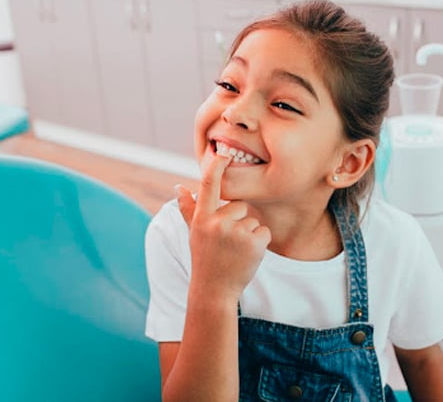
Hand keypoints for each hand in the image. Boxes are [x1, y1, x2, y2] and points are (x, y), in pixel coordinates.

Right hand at [176, 153, 270, 300]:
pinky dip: (260, 243)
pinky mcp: (254, 242)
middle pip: (239, 205)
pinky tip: (247, 255)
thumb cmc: (204, 258)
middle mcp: (217, 222)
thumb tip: (179, 187)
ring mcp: (236, 232)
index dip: (216, 166)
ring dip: (249, 234)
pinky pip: (264, 231)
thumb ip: (188, 209)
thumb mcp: (194, 233)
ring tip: (235, 251)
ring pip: (253, 219)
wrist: (214, 290)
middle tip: (227, 243)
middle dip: (238, 220)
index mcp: (202, 218)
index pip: (208, 185)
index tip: (223, 153)